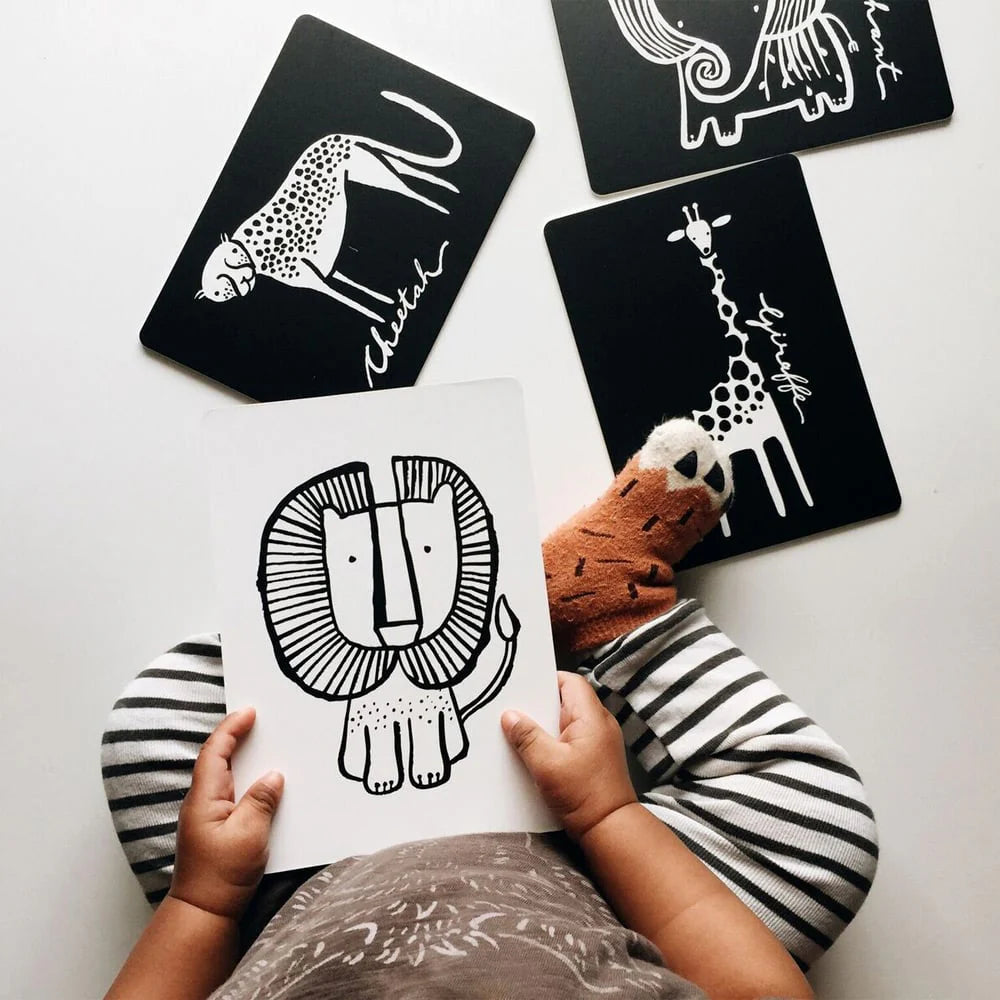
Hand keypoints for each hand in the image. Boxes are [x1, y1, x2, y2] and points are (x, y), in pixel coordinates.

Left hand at [169, 707, 283, 920]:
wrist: (203, 913)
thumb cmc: (221, 876)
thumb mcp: (248, 834)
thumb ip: (261, 800)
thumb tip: (274, 776)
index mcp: (204, 797)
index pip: (215, 751)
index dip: (231, 728)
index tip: (250, 711)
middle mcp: (202, 802)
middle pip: (218, 760)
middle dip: (236, 737)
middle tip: (260, 720)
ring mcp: (207, 817)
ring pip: (226, 777)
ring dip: (243, 759)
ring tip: (266, 746)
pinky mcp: (216, 830)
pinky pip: (233, 795)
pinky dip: (247, 781)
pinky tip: (265, 785)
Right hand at [501, 672, 636, 839]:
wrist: (611, 829)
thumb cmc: (584, 796)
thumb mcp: (547, 764)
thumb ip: (527, 737)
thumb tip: (510, 716)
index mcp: (591, 717)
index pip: (571, 682)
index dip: (547, 680)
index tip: (523, 686)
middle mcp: (599, 724)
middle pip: (566, 701)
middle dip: (540, 706)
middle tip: (515, 711)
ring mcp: (599, 741)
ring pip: (566, 722)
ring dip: (545, 727)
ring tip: (521, 733)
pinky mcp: (594, 758)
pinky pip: (570, 739)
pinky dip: (553, 742)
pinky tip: (536, 754)